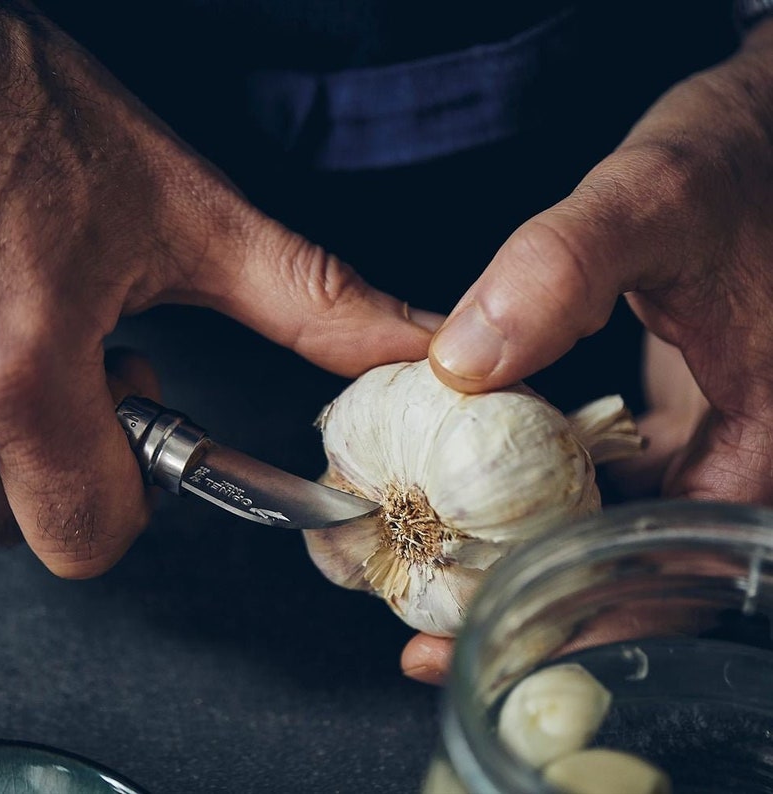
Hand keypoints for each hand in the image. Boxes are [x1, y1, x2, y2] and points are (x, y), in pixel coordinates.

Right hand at [0, 1, 433, 575]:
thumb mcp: (190, 213)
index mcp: (21, 370)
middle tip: (92, 368)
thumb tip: (409, 346)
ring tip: (40, 341)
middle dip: (75, 460)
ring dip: (21, 434)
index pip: (87, 538)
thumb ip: (308, 301)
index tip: (151, 429)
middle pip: (25, 521)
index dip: (136, 499)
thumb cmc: (36, 114)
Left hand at [404, 20, 772, 685]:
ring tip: (442, 574)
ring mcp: (709, 443)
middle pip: (637, 573)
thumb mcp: (655, 200)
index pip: (672, 573)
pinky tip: (483, 493)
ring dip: (534, 555)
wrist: (762, 140)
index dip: (580, 625)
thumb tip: (464, 363)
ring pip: (619, 531)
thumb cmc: (739, 163)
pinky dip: (546, 494)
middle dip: (540, 610)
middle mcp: (742, 457)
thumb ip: (563, 271)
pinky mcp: (679, 420)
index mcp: (766, 440)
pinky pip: (608, 481)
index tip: (483, 645)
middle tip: (435, 629)